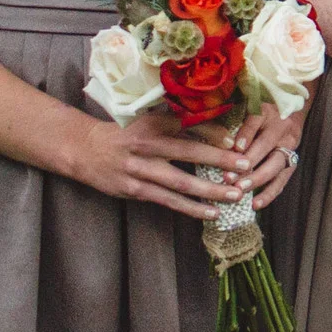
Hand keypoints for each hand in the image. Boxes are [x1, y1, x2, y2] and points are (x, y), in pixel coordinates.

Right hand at [61, 106, 251, 219]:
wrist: (86, 150)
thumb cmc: (128, 132)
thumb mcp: (150, 119)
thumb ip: (179, 120)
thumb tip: (220, 123)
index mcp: (154, 122)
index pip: (190, 125)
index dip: (215, 133)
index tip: (238, 141)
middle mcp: (147, 145)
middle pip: (189, 153)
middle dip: (220, 161)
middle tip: (246, 167)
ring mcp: (140, 170)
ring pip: (181, 182)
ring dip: (210, 190)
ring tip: (236, 195)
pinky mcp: (135, 190)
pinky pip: (169, 201)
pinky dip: (192, 208)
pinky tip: (212, 212)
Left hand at [193, 101, 305, 210]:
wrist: (290, 110)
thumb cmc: (258, 113)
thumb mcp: (245, 108)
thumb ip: (228, 119)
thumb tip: (203, 131)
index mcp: (266, 110)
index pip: (256, 120)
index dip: (246, 134)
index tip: (235, 147)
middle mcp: (281, 127)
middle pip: (266, 144)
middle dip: (248, 162)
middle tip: (228, 177)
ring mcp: (289, 145)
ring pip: (276, 164)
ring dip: (258, 179)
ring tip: (240, 190)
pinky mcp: (292, 160)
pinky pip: (283, 179)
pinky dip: (269, 192)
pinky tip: (255, 204)